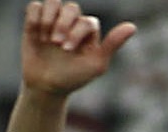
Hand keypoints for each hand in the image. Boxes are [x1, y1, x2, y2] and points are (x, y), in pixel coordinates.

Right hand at [20, 1, 135, 96]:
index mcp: (89, 31)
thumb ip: (113, 44)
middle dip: (63, 25)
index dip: (76, 32)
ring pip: (53, 2)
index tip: (67, 50)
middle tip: (57, 43)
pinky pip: (35, 7)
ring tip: (45, 38)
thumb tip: (132, 26)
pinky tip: (36, 34)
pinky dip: (35, 17)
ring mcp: (54, 20)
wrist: (46, 86)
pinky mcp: (35, 22)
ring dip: (48, 19)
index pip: (86, 21)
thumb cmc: (73, 78)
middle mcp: (72, 22)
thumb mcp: (96, 65)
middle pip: (71, 8)